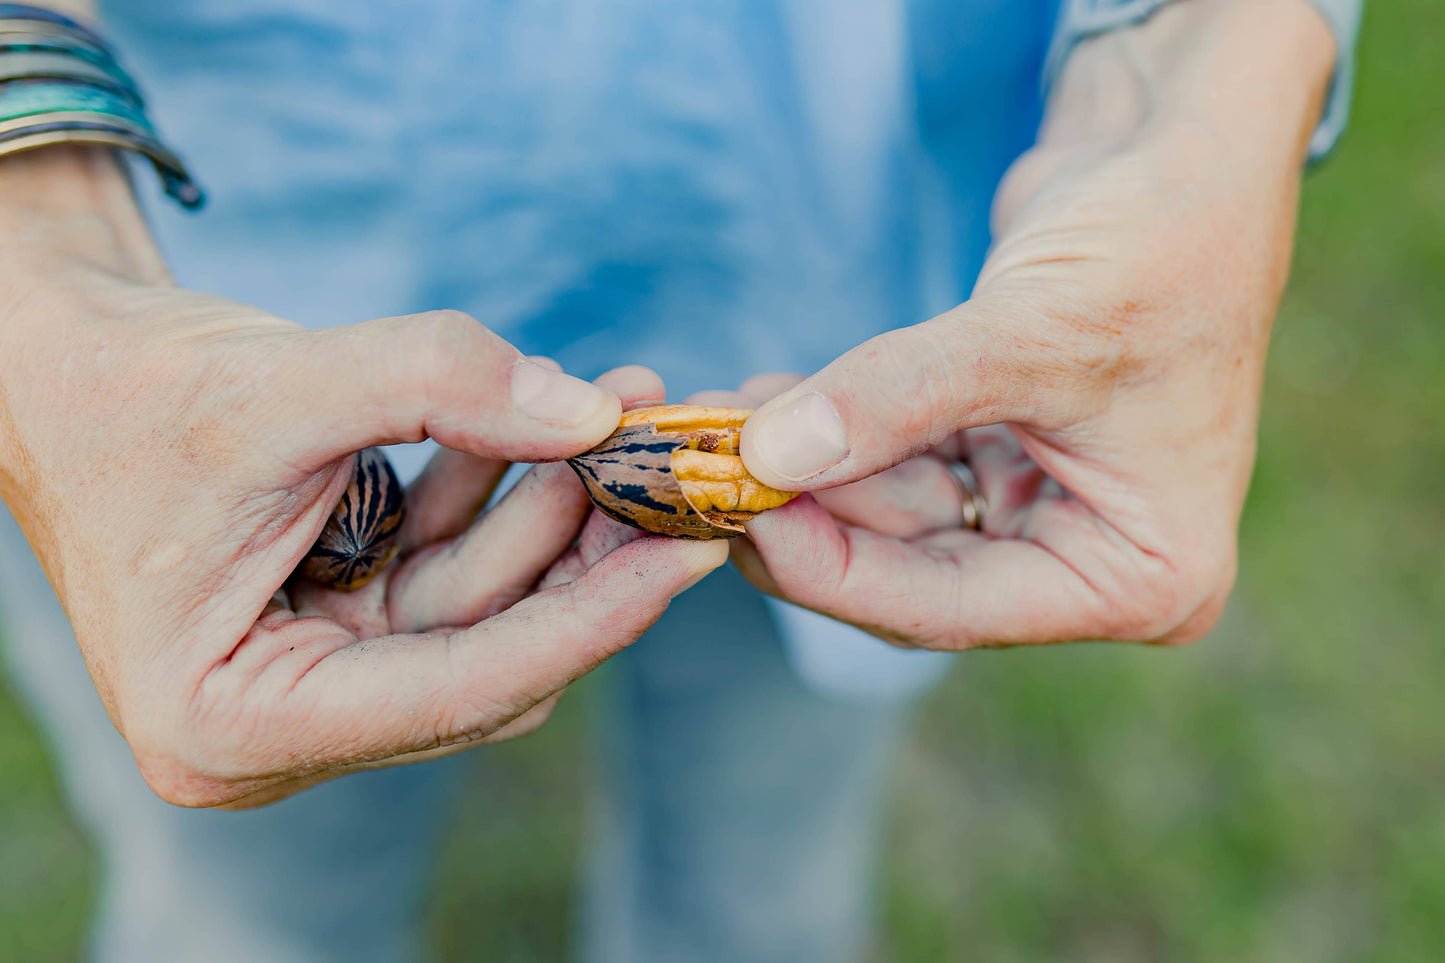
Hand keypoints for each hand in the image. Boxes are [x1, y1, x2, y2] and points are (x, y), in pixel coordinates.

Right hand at [0, 147, 725, 806]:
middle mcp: (282, 721)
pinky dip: (501, 490)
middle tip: (674, 468)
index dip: (587, 622)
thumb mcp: (276, 386)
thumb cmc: (127, 391)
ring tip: (626, 402)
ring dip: (555, 505)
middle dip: (584, 554)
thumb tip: (595, 411)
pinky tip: (559, 411)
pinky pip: (451, 561)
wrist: (64, 363)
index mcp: (232, 723)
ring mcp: (317, 670)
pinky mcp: (343, 613)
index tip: (694, 556)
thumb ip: (436, 384)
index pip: (457, 689)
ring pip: (482, 603)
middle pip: (485, 655)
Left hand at [735, 0, 1335, 648]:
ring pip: (893, 519)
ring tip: (724, 421)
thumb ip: (896, 400)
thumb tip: (767, 456)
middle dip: (808, 518)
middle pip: (911, 573)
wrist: (1184, 147)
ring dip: (805, 472)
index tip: (738, 518)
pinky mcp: (1003, 449)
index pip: (954, 609)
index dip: (835, 573)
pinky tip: (768, 400)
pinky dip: (833, 433)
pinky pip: (899, 462)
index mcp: (1142, 576)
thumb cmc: (1165, 241)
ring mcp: (1046, 505)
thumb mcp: (1033, 332)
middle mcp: (1091, 557)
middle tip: (708, 474)